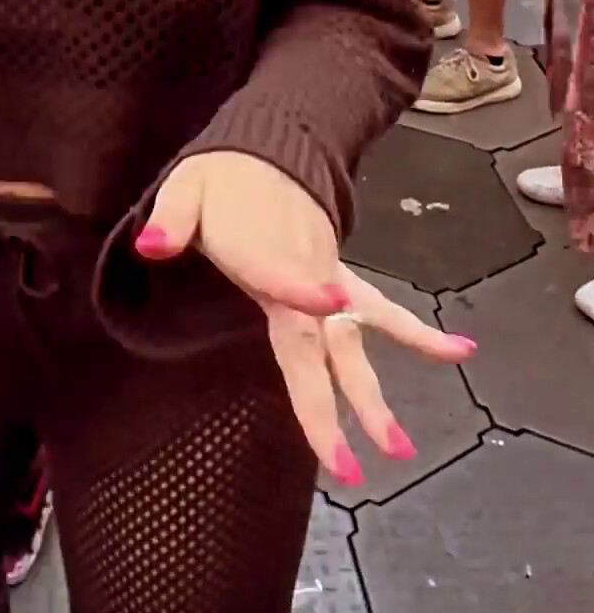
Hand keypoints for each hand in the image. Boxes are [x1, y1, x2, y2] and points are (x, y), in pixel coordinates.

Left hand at [138, 152, 475, 480]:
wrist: (268, 146)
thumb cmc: (221, 176)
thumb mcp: (186, 188)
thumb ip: (171, 219)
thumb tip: (152, 243)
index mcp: (263, 256)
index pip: (284, 278)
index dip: (304, 289)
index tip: (330, 303)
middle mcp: (304, 279)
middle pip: (319, 347)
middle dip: (331, 406)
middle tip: (349, 466)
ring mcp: (327, 283)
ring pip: (353, 347)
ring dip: (374, 398)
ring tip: (402, 449)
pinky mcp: (339, 280)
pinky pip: (382, 312)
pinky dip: (418, 334)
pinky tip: (460, 350)